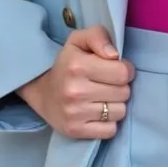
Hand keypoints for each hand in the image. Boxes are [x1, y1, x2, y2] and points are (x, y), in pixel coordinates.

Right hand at [16, 25, 134, 139]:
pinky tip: (98, 113)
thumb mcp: (79, 40)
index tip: (116, 69)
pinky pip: (110, 130)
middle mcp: (75, 91)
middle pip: (124, 93)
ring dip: (116, 105)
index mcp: (78, 66)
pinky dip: (108, 123)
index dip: (125, 69)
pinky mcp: (75, 131)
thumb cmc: (68, 63)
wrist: (42, 91)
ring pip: (120, 112)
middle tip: (108, 84)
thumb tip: (115, 55)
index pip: (123, 73)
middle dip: (121, 87)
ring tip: (102, 97)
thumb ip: (99, 36)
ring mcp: (74, 114)